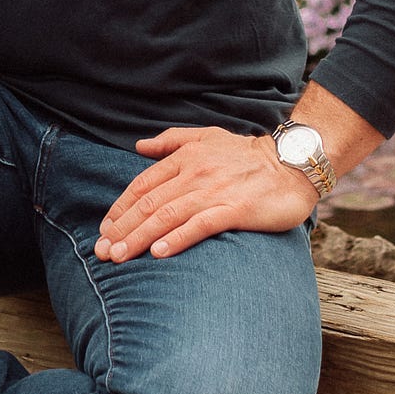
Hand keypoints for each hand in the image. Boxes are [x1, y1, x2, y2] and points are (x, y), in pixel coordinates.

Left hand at [94, 125, 316, 262]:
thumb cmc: (247, 155)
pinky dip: (178, 238)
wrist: (293, 164)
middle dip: (122, 230)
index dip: (120, 209)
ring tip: (119, 257)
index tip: (104, 230)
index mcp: (185, 158)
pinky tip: (159, 253)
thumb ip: (172, 141)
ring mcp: (214, 192)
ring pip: (167, 216)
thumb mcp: (207, 137)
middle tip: (102, 252)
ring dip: (139, 238)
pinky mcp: (235, 210)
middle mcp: (195, 173)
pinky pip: (200, 225)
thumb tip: (140, 146)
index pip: (142, 185)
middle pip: (149, 204)